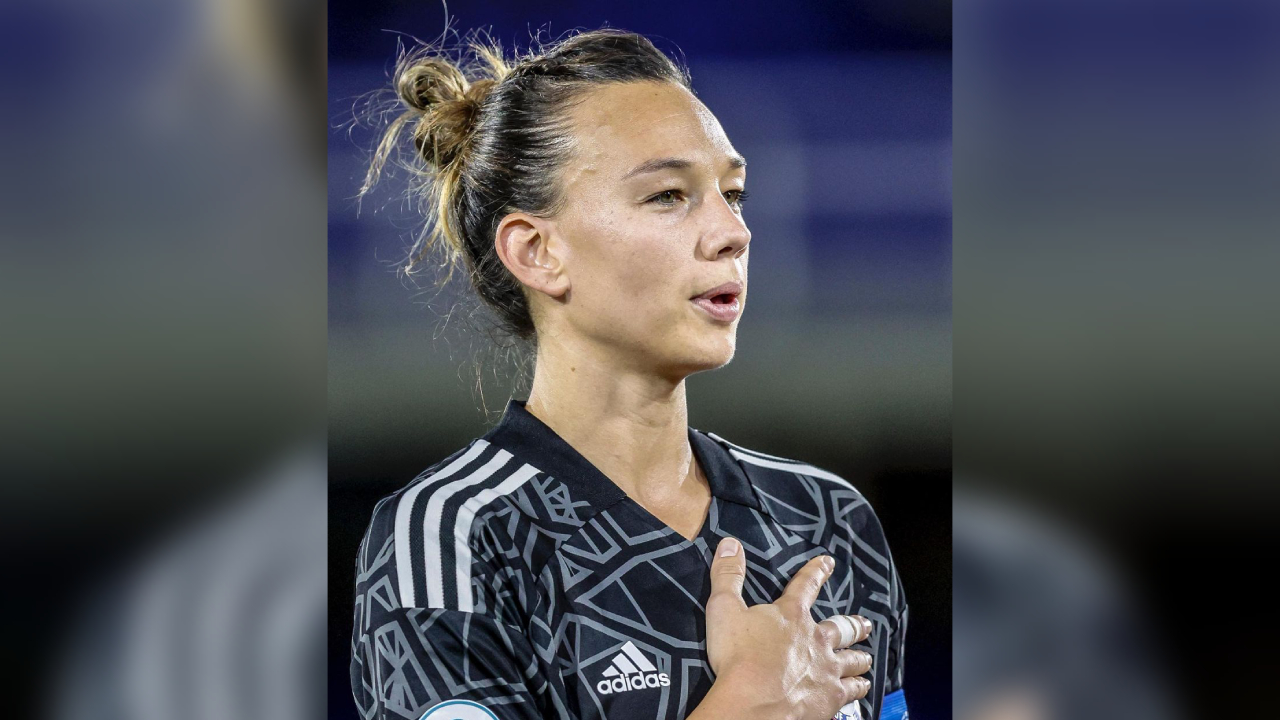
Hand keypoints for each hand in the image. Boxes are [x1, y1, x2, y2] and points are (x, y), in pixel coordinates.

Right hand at [702, 537, 873, 719]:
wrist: (754, 703)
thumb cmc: (738, 658)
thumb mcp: (723, 609)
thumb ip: (727, 575)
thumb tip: (730, 543)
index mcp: (792, 616)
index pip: (806, 585)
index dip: (816, 572)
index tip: (828, 562)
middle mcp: (816, 639)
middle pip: (842, 628)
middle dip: (853, 625)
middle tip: (865, 625)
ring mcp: (827, 670)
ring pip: (852, 661)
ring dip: (859, 659)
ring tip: (866, 659)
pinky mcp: (831, 698)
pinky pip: (851, 692)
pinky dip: (857, 690)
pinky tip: (861, 690)